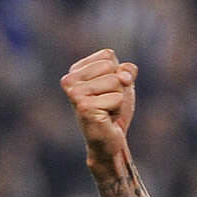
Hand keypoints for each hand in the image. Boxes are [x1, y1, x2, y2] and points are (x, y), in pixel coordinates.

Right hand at [60, 48, 137, 165]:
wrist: (109, 141)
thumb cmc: (113, 111)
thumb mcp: (123, 85)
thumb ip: (126, 70)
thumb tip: (125, 75)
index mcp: (75, 71)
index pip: (107, 55)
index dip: (116, 73)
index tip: (106, 91)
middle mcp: (69, 80)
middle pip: (112, 67)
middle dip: (118, 87)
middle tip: (107, 103)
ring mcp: (75, 94)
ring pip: (116, 82)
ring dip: (118, 99)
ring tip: (106, 110)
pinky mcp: (85, 107)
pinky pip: (117, 98)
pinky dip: (117, 110)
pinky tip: (106, 118)